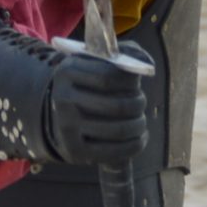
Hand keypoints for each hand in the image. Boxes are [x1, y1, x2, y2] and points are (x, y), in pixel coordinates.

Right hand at [42, 42, 152, 165]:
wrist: (59, 115)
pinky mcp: (75, 151)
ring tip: (140, 121)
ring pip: (119, 129)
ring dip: (139, 125)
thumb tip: (148, 64)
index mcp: (67, 71)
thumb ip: (124, 53)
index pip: (109, 76)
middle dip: (138, 104)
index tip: (136, 82)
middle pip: (117, 105)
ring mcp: (67, 127)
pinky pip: (115, 152)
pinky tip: (139, 137)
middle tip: (141, 102)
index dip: (131, 81)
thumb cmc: (87, 85)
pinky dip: (135, 145)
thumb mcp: (96, 62)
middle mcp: (63, 99)